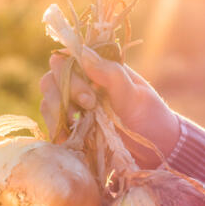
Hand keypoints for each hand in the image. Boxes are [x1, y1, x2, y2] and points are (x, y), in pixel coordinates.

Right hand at [39, 49, 181, 168]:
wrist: (156, 151)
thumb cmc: (151, 118)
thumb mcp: (136, 96)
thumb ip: (111, 75)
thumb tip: (83, 54)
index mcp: (98, 69)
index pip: (67, 60)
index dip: (68, 74)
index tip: (89, 97)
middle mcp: (82, 85)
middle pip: (52, 80)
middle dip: (62, 95)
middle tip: (87, 110)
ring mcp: (75, 107)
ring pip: (48, 102)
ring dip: (56, 114)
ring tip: (74, 127)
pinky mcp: (72, 129)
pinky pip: (53, 125)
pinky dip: (56, 130)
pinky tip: (67, 140)